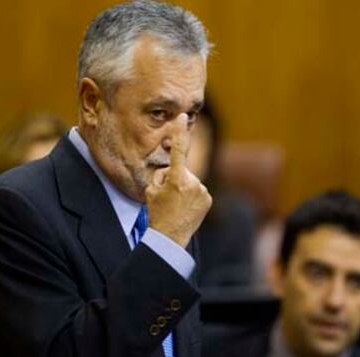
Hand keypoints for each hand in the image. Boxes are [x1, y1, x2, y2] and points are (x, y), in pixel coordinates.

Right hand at [145, 114, 212, 246]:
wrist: (170, 236)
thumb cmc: (157, 213)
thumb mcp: (151, 190)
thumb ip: (161, 174)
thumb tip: (171, 168)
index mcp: (176, 178)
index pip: (178, 150)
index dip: (179, 132)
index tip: (182, 116)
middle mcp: (193, 182)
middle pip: (181, 170)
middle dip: (175, 177)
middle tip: (168, 197)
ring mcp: (202, 190)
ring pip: (190, 181)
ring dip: (184, 187)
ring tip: (177, 204)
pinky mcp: (208, 198)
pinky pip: (198, 190)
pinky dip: (192, 195)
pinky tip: (186, 207)